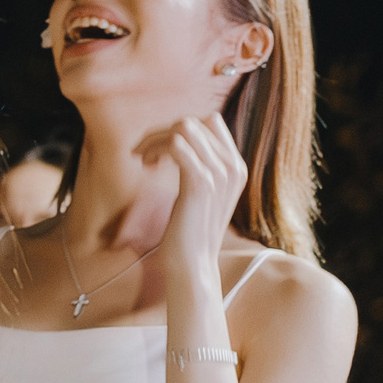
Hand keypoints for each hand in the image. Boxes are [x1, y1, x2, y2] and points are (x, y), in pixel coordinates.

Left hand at [138, 111, 248, 277]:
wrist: (192, 261)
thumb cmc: (191, 226)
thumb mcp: (203, 190)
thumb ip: (203, 163)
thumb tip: (182, 134)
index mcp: (237, 166)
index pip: (211, 121)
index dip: (181, 128)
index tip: (162, 148)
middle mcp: (234, 167)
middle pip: (193, 121)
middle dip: (162, 132)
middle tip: (145, 155)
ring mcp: (220, 174)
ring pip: (182, 128)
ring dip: (156, 139)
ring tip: (146, 160)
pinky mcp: (201, 183)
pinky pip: (176, 144)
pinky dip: (155, 149)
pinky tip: (148, 165)